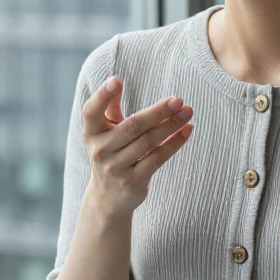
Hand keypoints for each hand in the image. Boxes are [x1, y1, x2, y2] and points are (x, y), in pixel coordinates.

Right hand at [81, 76, 194, 218]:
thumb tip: (115, 80)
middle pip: (132, 126)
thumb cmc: (111, 154)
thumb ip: (110, 109)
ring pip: (148, 142)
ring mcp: (116, 168)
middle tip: (178, 100)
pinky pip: (157, 159)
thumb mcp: (105, 133)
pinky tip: (187, 131)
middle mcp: (100, 150)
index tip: (116, 80)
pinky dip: (174, 144)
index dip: (102, 96)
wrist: (108, 199)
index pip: (91, 112)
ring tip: (188, 112)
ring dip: (171, 126)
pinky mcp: (133, 182)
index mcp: (91, 133)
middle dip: (158, 112)